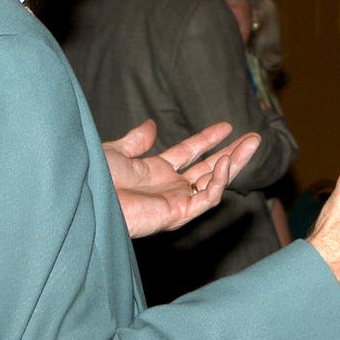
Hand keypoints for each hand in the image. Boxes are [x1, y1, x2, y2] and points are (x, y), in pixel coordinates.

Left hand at [102, 119, 259, 237]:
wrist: (85, 196)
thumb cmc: (92, 178)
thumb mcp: (115, 152)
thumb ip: (135, 142)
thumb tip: (150, 125)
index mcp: (155, 172)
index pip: (190, 153)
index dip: (208, 139)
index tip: (227, 126)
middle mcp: (169, 188)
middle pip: (209, 168)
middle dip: (233, 152)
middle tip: (255, 137)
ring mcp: (174, 201)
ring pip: (215, 183)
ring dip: (235, 163)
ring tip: (252, 143)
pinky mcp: (176, 214)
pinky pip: (206, 199)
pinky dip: (220, 182)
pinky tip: (226, 162)